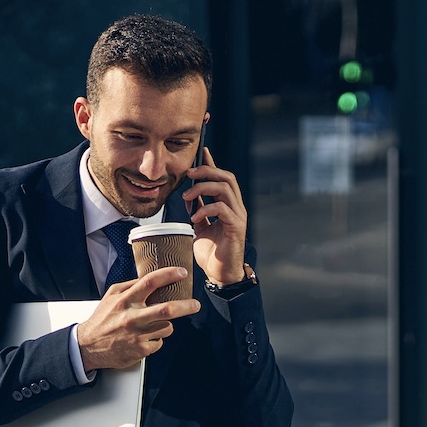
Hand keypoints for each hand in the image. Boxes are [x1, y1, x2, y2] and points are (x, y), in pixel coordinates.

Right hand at [76, 267, 200, 370]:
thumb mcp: (111, 296)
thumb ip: (129, 286)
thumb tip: (148, 278)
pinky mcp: (141, 350)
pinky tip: (144, 338)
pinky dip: (156, 339)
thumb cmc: (102, 320)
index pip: (150, 282)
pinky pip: (159, 342)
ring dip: (165, 325)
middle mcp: (133, 317)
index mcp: (126, 300)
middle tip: (195, 304)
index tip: (181, 273)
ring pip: (167, 328)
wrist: (88, 346)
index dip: (169, 275)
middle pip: (167, 309)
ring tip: (153, 325)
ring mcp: (138, 334)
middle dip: (186, 306)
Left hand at [181, 147, 247, 283]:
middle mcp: (236, 208)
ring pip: (225, 189)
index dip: (213, 164)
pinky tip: (194, 217)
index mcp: (229, 206)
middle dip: (207, 172)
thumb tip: (191, 196)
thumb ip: (198, 210)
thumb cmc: (212, 252)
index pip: (223, 178)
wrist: (220, 274)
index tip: (203, 152)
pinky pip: (222, 209)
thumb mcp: (200, 227)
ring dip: (203, 188)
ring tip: (188, 197)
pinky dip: (206, 209)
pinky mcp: (236, 228)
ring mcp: (238, 217)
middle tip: (189, 174)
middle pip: (226, 178)